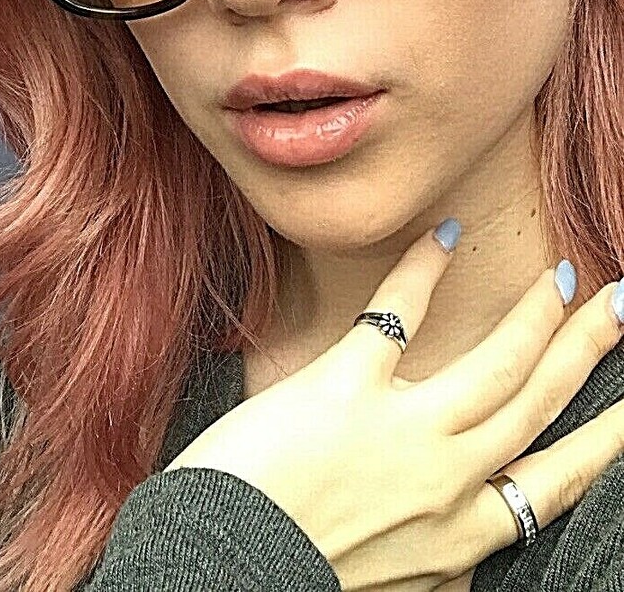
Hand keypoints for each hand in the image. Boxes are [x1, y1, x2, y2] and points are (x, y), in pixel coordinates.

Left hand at [166, 225, 623, 590]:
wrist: (213, 580)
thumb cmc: (285, 579)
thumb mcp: (390, 582)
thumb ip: (435, 553)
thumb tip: (462, 540)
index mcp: (460, 540)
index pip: (557, 482)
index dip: (604, 439)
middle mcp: (447, 485)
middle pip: (540, 404)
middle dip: (588, 351)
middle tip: (621, 304)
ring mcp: (403, 435)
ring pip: (498, 364)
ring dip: (538, 315)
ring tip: (563, 275)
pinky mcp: (345, 388)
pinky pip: (398, 314)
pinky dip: (424, 270)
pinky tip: (445, 238)